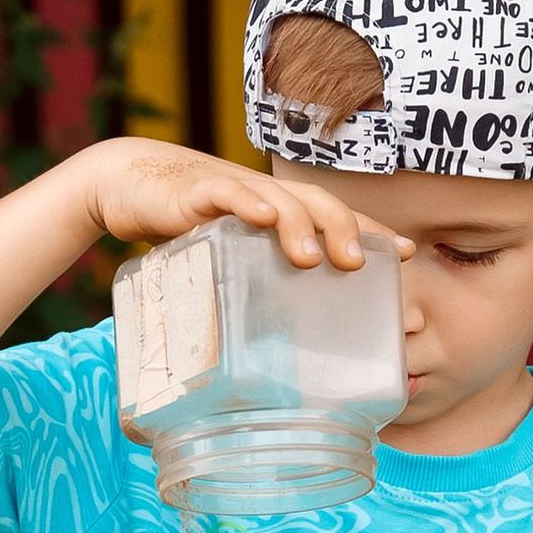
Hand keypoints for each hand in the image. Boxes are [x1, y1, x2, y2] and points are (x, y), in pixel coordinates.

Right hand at [75, 137, 410, 275]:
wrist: (126, 185)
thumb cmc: (184, 228)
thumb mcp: (226, 259)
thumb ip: (251, 285)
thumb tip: (273, 347)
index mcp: (278, 212)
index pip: (334, 217)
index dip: (371, 231)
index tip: (406, 254)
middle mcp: (264, 197)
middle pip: (316, 204)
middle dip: (344, 230)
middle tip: (359, 264)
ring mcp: (233, 190)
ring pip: (278, 199)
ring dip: (300, 225)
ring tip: (313, 257)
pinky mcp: (195, 191)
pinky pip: (226, 193)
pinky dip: (245, 203)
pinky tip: (260, 218)